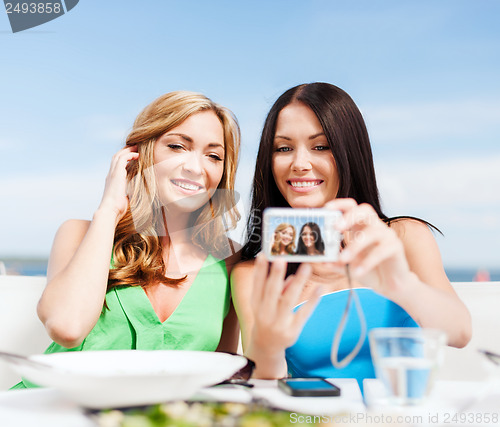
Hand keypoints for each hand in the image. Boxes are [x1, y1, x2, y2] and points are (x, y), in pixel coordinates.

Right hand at [98, 146, 138, 221]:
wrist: (110, 211)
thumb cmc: (118, 209)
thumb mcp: (125, 199)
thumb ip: (130, 194)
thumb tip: (137, 197)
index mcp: (112, 180)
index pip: (117, 165)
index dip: (125, 159)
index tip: (134, 156)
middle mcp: (111, 175)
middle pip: (116, 157)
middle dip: (125, 151)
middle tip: (135, 147)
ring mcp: (112, 174)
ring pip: (118, 155)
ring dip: (128, 150)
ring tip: (137, 147)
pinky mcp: (116, 174)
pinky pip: (122, 159)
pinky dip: (129, 155)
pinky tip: (137, 155)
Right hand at [247, 254, 320, 373]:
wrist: (266, 346)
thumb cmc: (267, 317)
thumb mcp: (265, 304)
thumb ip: (277, 289)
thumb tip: (292, 277)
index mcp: (256, 304)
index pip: (257, 284)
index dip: (259, 269)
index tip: (263, 254)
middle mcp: (265, 313)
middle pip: (271, 291)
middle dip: (276, 275)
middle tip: (281, 259)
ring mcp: (279, 323)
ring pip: (289, 300)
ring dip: (298, 282)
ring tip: (306, 267)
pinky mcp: (292, 331)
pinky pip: (303, 313)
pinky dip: (312, 301)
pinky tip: (319, 288)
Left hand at [325, 198, 411, 298]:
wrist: (389, 285)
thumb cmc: (368, 270)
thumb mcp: (347, 266)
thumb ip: (335, 262)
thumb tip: (320, 261)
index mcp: (360, 226)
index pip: (351, 207)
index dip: (339, 204)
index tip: (326, 208)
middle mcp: (374, 226)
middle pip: (364, 210)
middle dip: (349, 216)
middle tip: (335, 227)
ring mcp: (387, 235)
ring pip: (372, 232)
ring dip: (355, 245)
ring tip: (343, 259)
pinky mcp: (396, 248)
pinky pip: (381, 251)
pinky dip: (368, 262)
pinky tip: (358, 272)